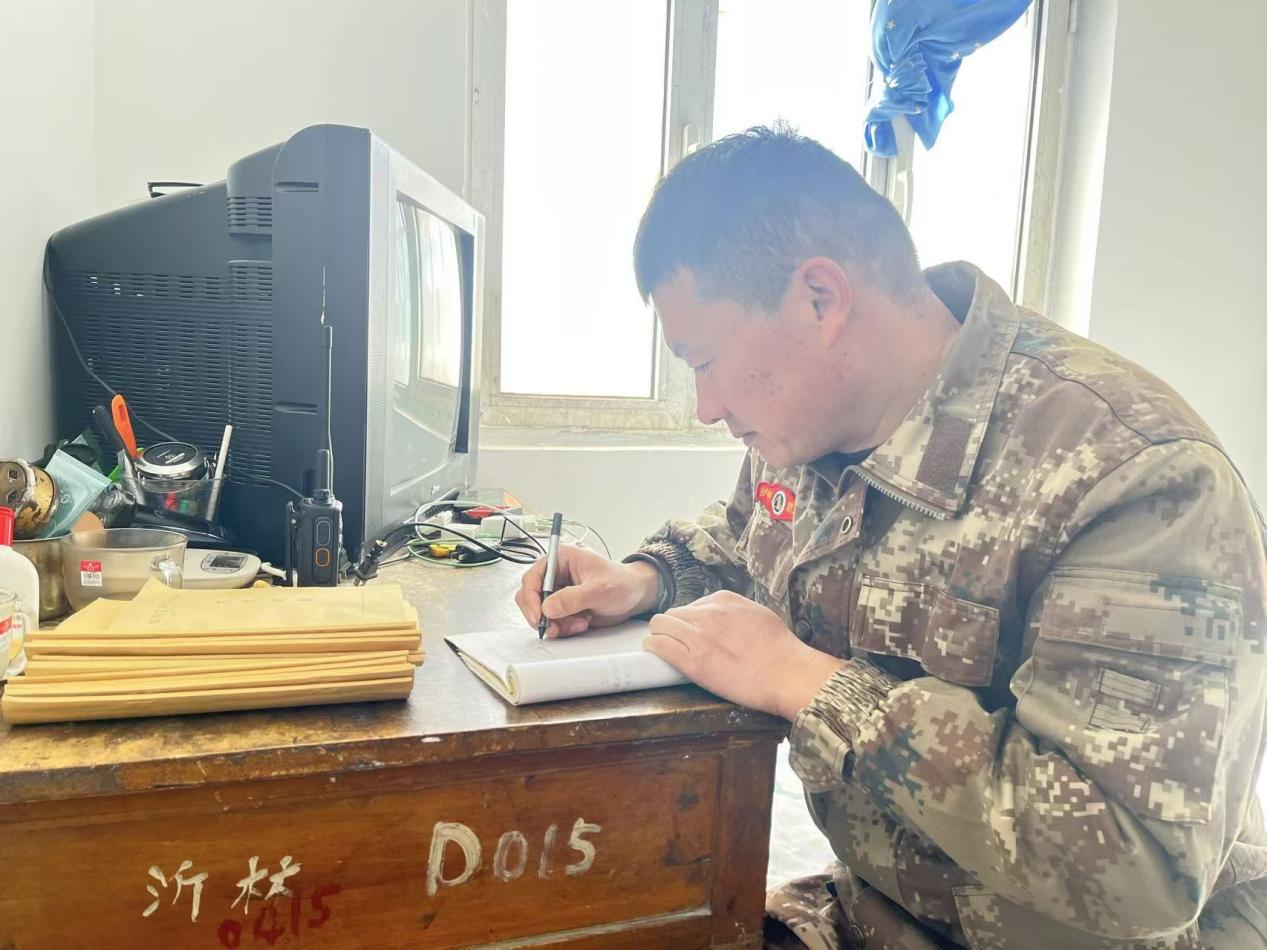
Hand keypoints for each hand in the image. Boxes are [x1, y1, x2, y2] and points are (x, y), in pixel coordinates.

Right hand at [515, 545, 661, 637]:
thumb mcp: (600, 589)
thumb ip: (573, 598)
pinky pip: (552, 622)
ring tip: (580, 623)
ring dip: (556, 624)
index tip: (539, 616)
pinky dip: (563, 628)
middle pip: (530, 597)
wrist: (635, 596)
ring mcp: (558, 593)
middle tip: (555, 628)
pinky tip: (582, 623)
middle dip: (541, 615)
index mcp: (561, 559)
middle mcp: (555, 575)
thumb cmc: (622, 583)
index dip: (531, 598)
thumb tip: (548, 608)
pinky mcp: (563, 608)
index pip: (532, 578)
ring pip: (540, 613)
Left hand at [644, 590, 844, 719]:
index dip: (688, 620)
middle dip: (670, 626)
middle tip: (673, 640)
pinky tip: (653, 650)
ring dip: (658, 634)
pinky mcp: (693, 661)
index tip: (690, 632)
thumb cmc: (780, 648)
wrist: (787, 673)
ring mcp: (699, 636)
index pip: (692, 605)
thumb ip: (735, 611)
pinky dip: (653, 646)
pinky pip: (660, 646)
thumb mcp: (758, 614)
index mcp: (724, 600)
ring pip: (660, 625)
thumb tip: (723, 616)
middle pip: (673, 614)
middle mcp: (708, 613)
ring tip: (659, 644)